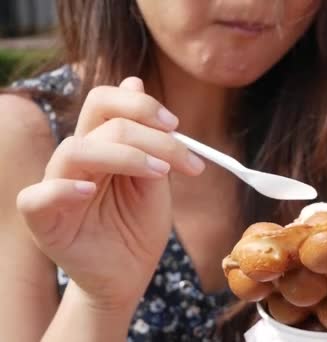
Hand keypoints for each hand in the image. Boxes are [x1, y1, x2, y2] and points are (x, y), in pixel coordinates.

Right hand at [17, 78, 204, 309]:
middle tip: (181, 157)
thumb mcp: (155, 180)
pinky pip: (37, 195)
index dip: (141, 104)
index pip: (105, 101)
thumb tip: (135, 80)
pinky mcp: (44, 220)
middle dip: (146, 128)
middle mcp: (77, 159)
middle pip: (97, 115)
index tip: (176, 125)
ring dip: (125, 154)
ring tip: (158, 174)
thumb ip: (148, 140)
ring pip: (75, 148)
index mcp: (102, 145)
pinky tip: (92, 192)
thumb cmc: (139, 226)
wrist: (129, 274)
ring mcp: (56, 187)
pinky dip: (65, 188)